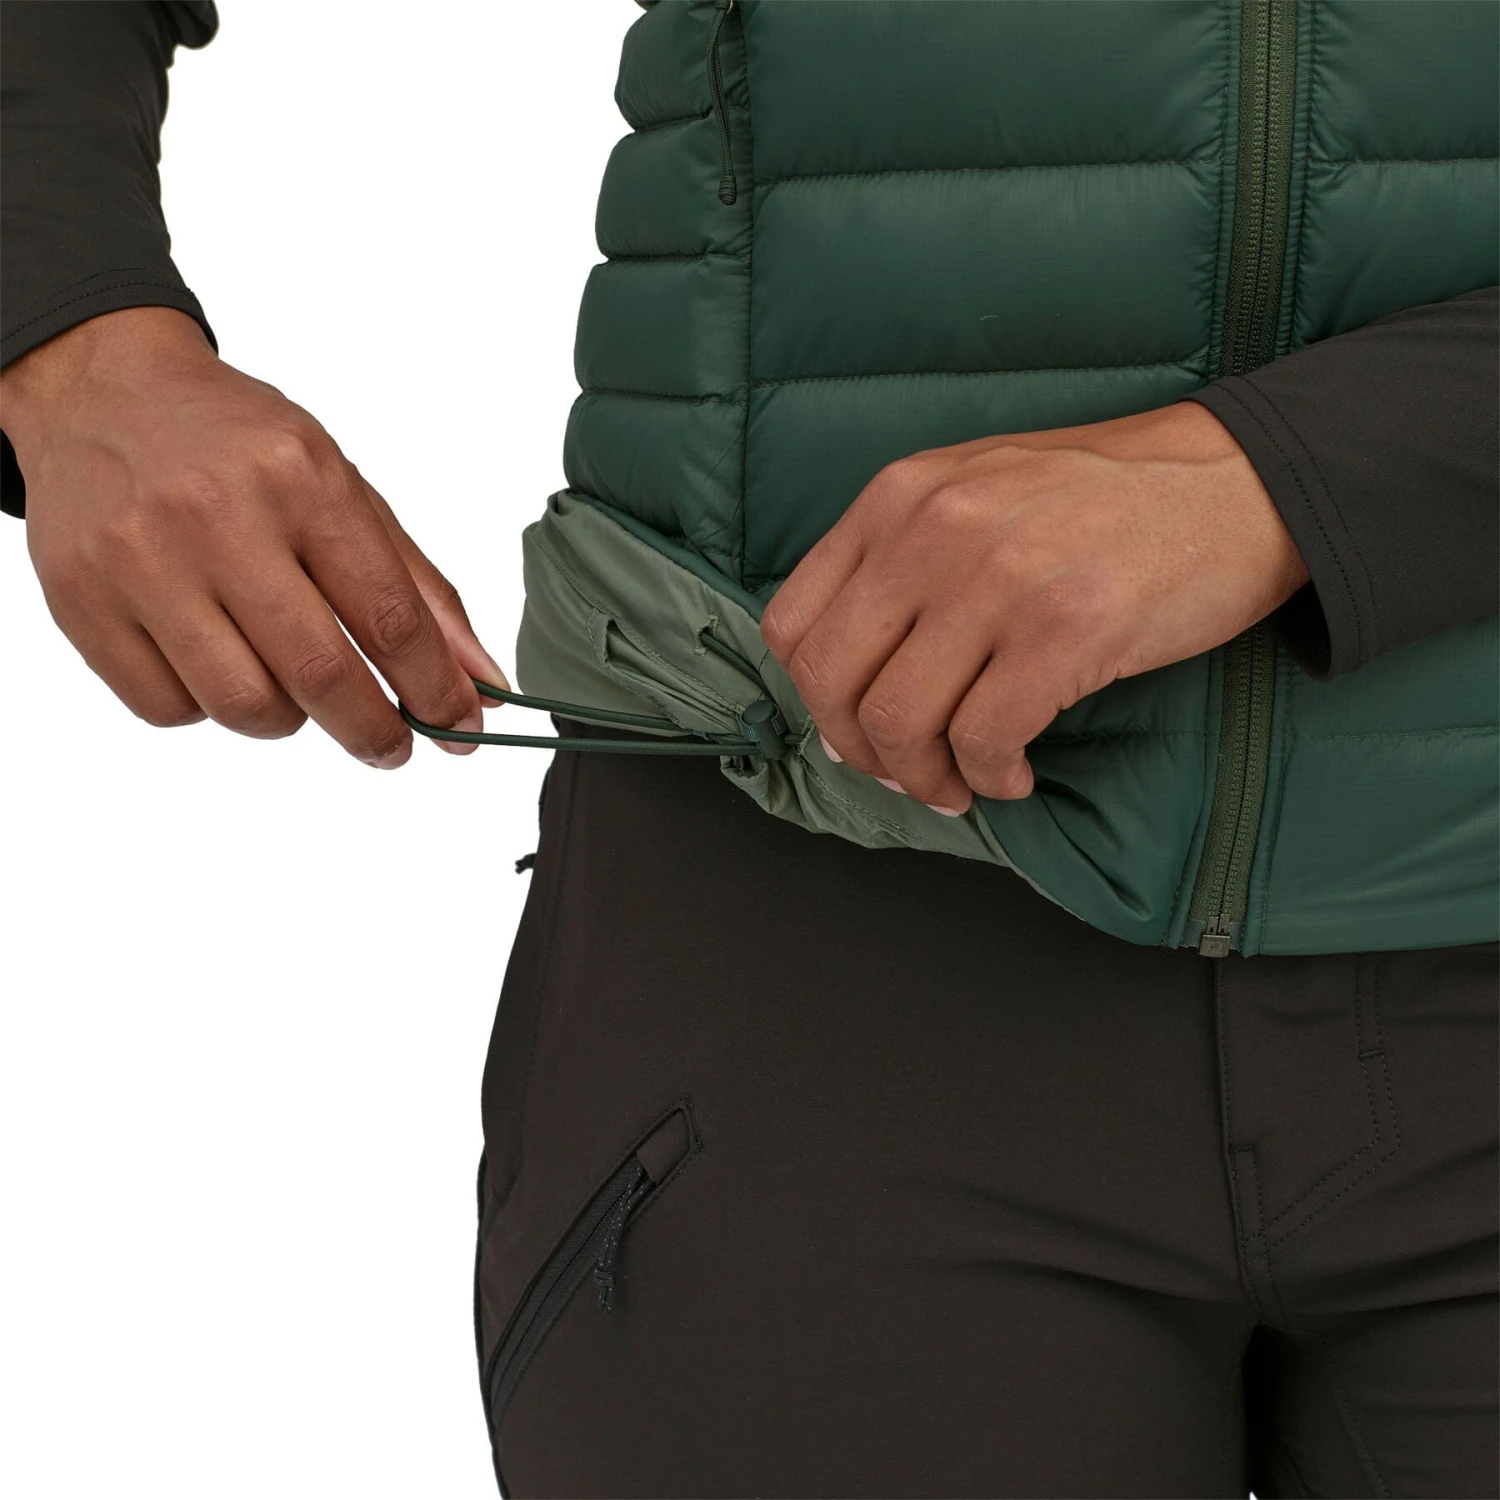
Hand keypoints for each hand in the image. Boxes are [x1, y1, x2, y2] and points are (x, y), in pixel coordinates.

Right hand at [3, 307, 507, 767]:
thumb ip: (420, 590)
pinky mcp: (81, 603)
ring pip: (243, 706)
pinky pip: (169, 709)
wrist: (103, 394)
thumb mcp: (344, 489)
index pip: (388, 615)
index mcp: (300, 478)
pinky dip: (210, 710)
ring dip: (290, 720)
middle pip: (319, 674)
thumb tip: (482, 686)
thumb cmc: (240, 447)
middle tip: (393, 747)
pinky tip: (221, 662)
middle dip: (373, 731)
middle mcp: (216, 516)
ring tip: (293, 686)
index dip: (434, 689)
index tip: (459, 727)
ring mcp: (140, 563)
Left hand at [760, 401, 1308, 812]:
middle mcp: (933, 528)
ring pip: (899, 720)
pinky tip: (1016, 774)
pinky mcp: (1065, 629)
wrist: (1242, 480)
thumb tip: (852, 677)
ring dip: (923, 777)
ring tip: (962, 782)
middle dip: (859, 751)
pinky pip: (984, 739)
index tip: (855, 729)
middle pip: (832, 680)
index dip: (812, 699)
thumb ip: (904, 559)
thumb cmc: (1107, 499)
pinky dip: (990, 777)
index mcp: (898, 496)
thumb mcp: (978, 490)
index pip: (792, 622)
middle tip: (905, 773)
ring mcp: (998, 577)